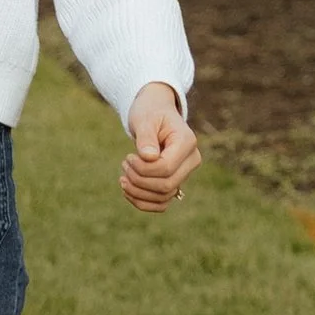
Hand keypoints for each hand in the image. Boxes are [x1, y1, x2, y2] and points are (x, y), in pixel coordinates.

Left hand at [120, 86, 200, 213]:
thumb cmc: (149, 113)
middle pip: (166, 185)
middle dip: (139, 180)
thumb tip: (148, 157)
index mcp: (187, 142)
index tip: (128, 157)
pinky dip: (143, 202)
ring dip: (138, 192)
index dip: (143, 169)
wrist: (155, 112)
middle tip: (124, 164)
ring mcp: (185, 173)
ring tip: (123, 177)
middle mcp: (191, 160)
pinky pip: (162, 202)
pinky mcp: (174, 181)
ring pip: (164, 197)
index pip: (166, 168)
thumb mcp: (145, 119)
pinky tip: (127, 191)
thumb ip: (146, 137)